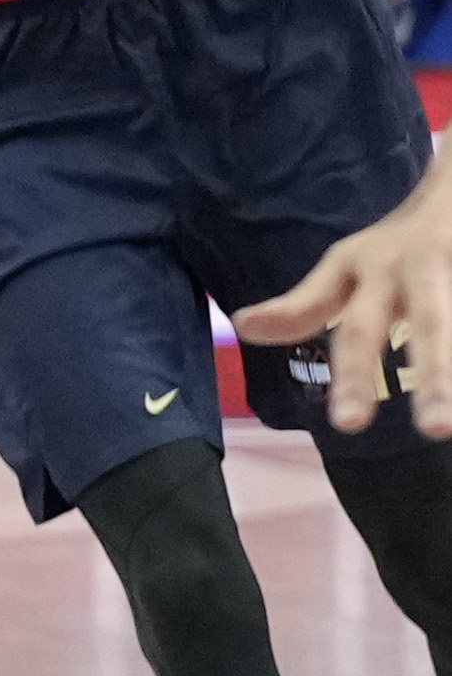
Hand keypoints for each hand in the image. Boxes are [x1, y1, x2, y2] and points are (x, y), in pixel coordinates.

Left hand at [239, 177, 451, 437]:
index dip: (352, 375)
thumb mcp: (344, 268)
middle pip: (432, 325)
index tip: (350, 426)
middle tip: (435, 430)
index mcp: (373, 272)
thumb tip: (244, 328)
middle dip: (436, 376)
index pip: (358, 331)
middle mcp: (418, 267)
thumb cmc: (394, 245)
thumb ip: (303, 306)